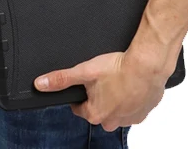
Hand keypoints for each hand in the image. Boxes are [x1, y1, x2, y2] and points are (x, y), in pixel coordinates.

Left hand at [34, 48, 169, 131]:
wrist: (147, 65)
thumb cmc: (118, 68)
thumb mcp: (85, 71)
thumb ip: (62, 79)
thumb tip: (40, 84)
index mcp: (95, 114)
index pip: (78, 107)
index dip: (79, 93)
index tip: (84, 81)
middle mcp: (112, 122)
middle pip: (98, 108)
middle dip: (98, 94)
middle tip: (103, 77)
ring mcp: (129, 119)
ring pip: (116, 108)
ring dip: (115, 96)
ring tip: (118, 78)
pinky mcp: (143, 113)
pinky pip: (132, 106)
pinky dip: (130, 96)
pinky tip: (130, 82)